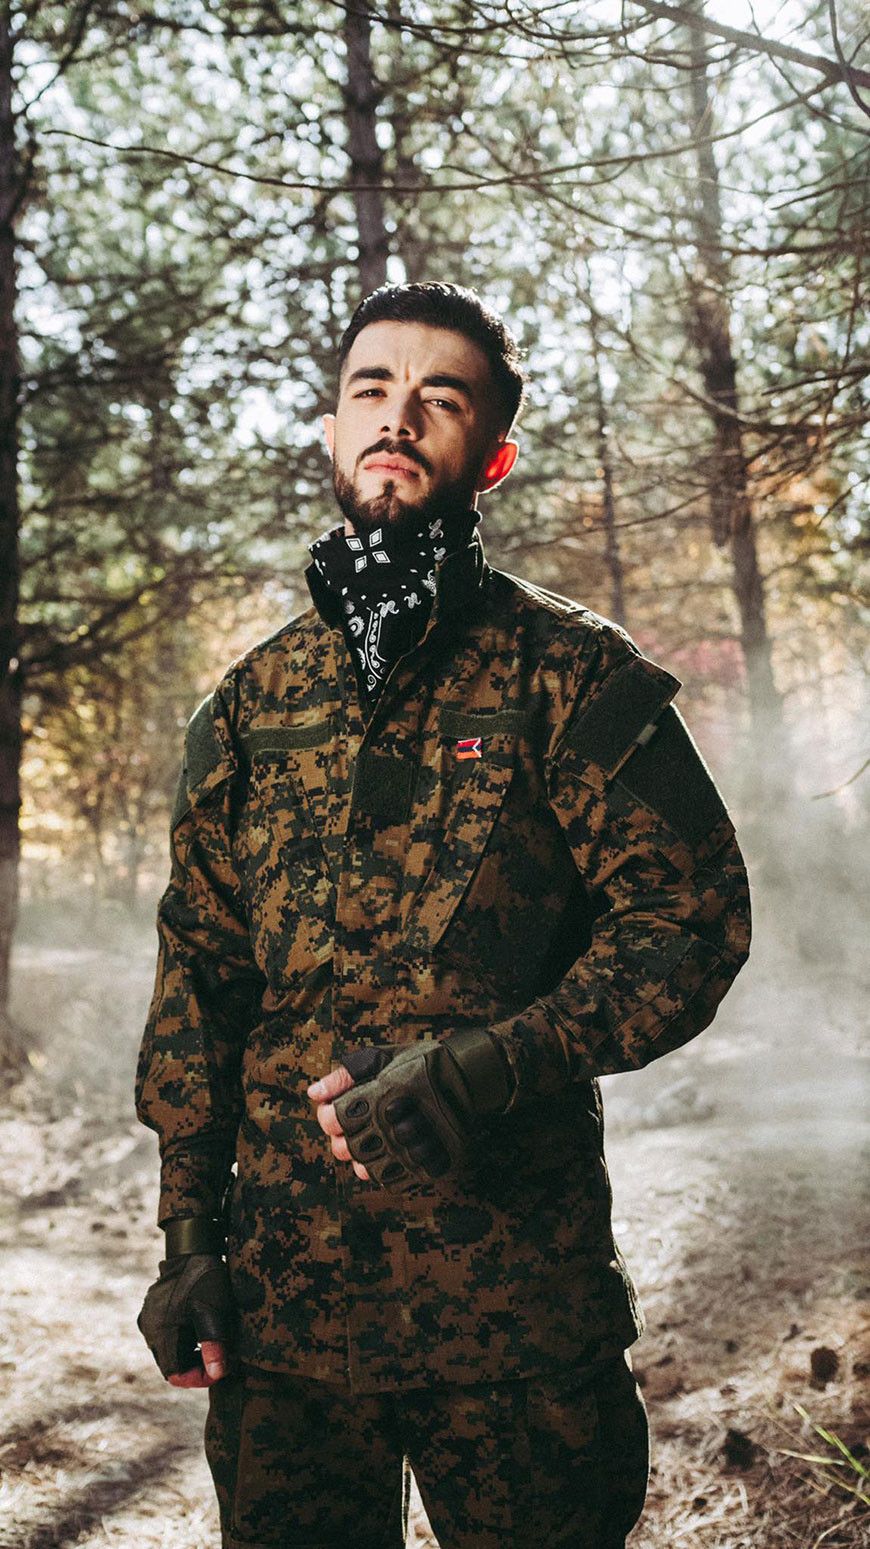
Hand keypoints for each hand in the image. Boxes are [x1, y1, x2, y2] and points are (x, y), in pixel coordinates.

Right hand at [137, 1253, 235, 1384]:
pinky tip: (201, 1330)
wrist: (192, 1247)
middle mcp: (149, 1329)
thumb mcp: (214, 1311)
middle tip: (220, 1358)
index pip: (175, 1373)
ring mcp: (148, 1319)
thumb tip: (217, 1374)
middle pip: (171, 1363)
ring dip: (190, 1353)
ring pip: (169, 1350)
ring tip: (214, 1345)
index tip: (219, 1369)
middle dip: (196, 1366)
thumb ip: (214, 1344)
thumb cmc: (205, 1279)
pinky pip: (166, 1335)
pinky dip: (183, 1340)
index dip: (197, 1378)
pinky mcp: (152, 1310)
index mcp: (161, 1332)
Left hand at [308, 1033, 514, 1190]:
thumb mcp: (381, 1057)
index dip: (329, 1117)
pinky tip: (388, 1153)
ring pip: (366, 1168)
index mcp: (378, 1096)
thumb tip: (313, 1094)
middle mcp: (392, 1125)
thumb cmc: (420, 1063)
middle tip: (357, 1126)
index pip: (334, 1120)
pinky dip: (383, 1170)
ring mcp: (409, 1148)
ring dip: (362, 1156)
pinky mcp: (426, 1164)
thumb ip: (344, 1076)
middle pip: (346, 1148)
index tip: (338, 1110)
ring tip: (374, 1140)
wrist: (466, 1078)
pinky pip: (391, 1180)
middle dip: (343, 1139)